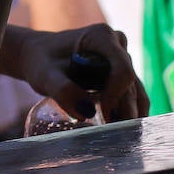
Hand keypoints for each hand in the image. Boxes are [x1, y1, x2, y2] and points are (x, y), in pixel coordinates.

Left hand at [13, 24, 149, 122]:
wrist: (38, 56)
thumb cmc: (40, 62)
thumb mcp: (44, 75)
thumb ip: (62, 90)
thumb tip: (87, 112)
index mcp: (102, 37)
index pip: (122, 70)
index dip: (117, 94)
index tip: (102, 113)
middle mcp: (117, 44)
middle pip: (130, 83)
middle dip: (125, 110)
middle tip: (114, 135)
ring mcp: (122, 58)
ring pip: (136, 91)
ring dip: (130, 114)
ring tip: (118, 136)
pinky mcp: (121, 72)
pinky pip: (133, 95)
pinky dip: (127, 112)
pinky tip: (118, 129)